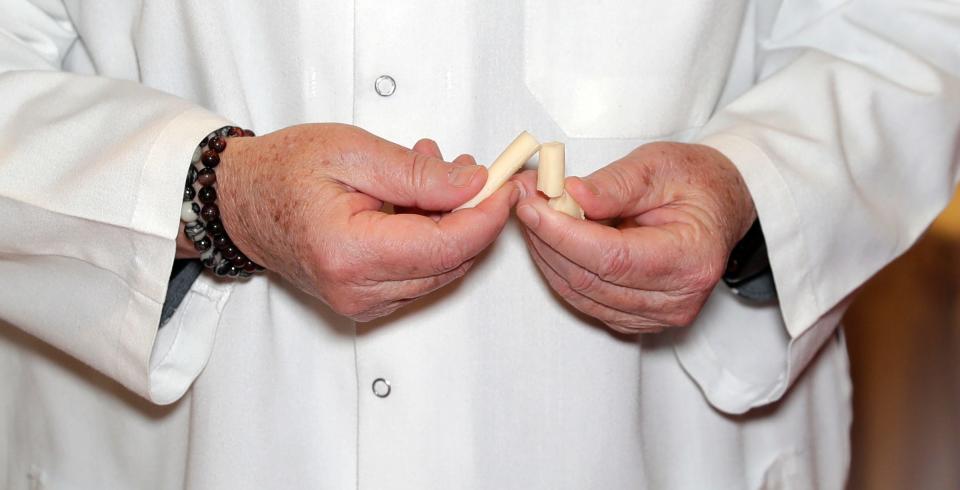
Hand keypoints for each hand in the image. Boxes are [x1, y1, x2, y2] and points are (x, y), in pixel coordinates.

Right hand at [215, 123, 518, 320]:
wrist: (240, 201)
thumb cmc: (282, 172)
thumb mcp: (353, 153)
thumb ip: (418, 175)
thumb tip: (472, 185)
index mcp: (350, 252)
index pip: (447, 245)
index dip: (487, 215)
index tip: (506, 184)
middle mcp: (356, 289)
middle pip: (450, 262)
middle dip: (474, 216)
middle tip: (475, 170)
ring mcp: (360, 302)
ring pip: (441, 271)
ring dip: (452, 225)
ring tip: (433, 173)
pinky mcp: (364, 302)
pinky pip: (420, 276)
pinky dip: (432, 240)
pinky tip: (417, 202)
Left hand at [514, 142, 755, 333]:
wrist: (717, 208)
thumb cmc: (695, 184)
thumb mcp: (659, 165)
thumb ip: (615, 183)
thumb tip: (571, 195)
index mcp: (691, 259)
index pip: (612, 258)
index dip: (563, 234)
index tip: (531, 206)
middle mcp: (676, 299)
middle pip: (590, 279)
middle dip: (547, 238)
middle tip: (525, 199)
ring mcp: (656, 316)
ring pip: (579, 293)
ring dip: (547, 253)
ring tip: (536, 212)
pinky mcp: (635, 319)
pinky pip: (584, 299)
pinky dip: (560, 268)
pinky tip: (553, 237)